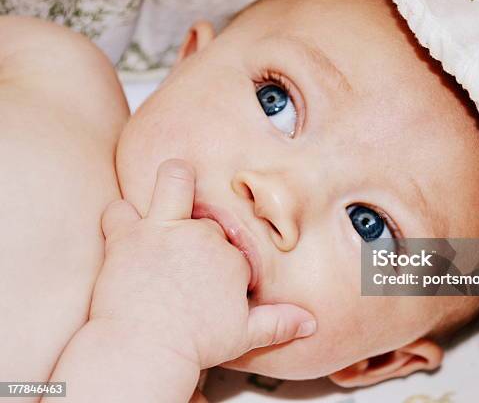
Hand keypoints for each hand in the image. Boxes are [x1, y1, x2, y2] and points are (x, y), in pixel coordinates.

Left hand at [92, 159, 316, 368]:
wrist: (146, 348)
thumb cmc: (195, 343)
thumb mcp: (245, 335)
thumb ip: (279, 323)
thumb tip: (309, 321)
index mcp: (230, 258)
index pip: (233, 247)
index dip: (224, 263)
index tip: (213, 283)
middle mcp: (200, 236)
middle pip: (207, 216)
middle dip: (201, 230)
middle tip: (189, 253)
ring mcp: (164, 231)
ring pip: (173, 179)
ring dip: (173, 184)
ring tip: (171, 198)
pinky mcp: (128, 235)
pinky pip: (120, 209)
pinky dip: (121, 218)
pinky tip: (125, 231)